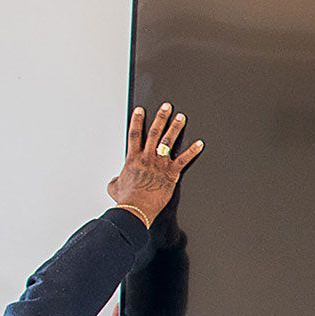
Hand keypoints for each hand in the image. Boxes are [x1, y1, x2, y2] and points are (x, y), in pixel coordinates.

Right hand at [107, 102, 203, 224]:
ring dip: (176, 128)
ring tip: (182, 117)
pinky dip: (193, 151)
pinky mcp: (171, 173)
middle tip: (167, 107)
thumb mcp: (114, 187)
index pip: (135, 134)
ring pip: (168, 141)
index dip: (137, 121)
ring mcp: (160, 164)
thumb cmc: (127, 200)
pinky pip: (184, 159)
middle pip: (154, 132)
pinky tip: (199, 143)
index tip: (141, 111)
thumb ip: (115, 180)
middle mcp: (147, 157)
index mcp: (133, 159)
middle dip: (161, 117)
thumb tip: (115, 180)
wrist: (136, 208)